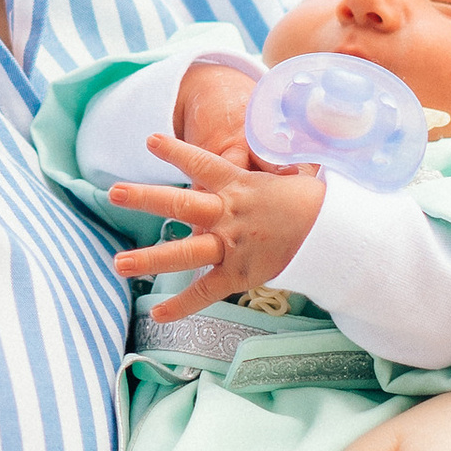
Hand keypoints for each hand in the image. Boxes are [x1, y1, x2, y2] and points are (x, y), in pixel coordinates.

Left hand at [108, 131, 324, 319]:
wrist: (337, 235)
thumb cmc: (313, 203)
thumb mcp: (289, 174)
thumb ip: (270, 161)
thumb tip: (278, 135)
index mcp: (239, 185)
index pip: (201, 161)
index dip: (174, 150)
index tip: (149, 139)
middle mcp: (229, 213)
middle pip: (180, 202)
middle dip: (145, 198)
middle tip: (113, 192)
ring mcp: (231, 245)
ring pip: (184, 252)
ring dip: (149, 258)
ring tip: (118, 263)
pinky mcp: (239, 274)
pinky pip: (205, 292)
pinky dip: (182, 305)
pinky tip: (157, 314)